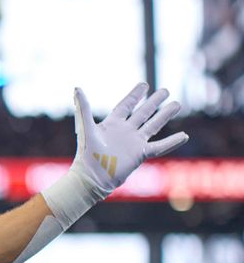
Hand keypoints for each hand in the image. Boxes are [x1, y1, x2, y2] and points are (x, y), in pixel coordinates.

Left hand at [72, 83, 188, 196]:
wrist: (93, 177)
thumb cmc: (87, 154)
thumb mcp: (86, 128)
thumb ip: (83, 108)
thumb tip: (77, 88)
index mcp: (112, 124)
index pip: (126, 105)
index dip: (135, 95)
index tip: (144, 85)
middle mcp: (125, 131)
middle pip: (143, 113)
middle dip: (154, 102)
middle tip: (165, 90)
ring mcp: (134, 142)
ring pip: (153, 126)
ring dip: (165, 115)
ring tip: (177, 104)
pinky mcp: (141, 154)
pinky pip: (160, 147)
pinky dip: (172, 142)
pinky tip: (184, 135)